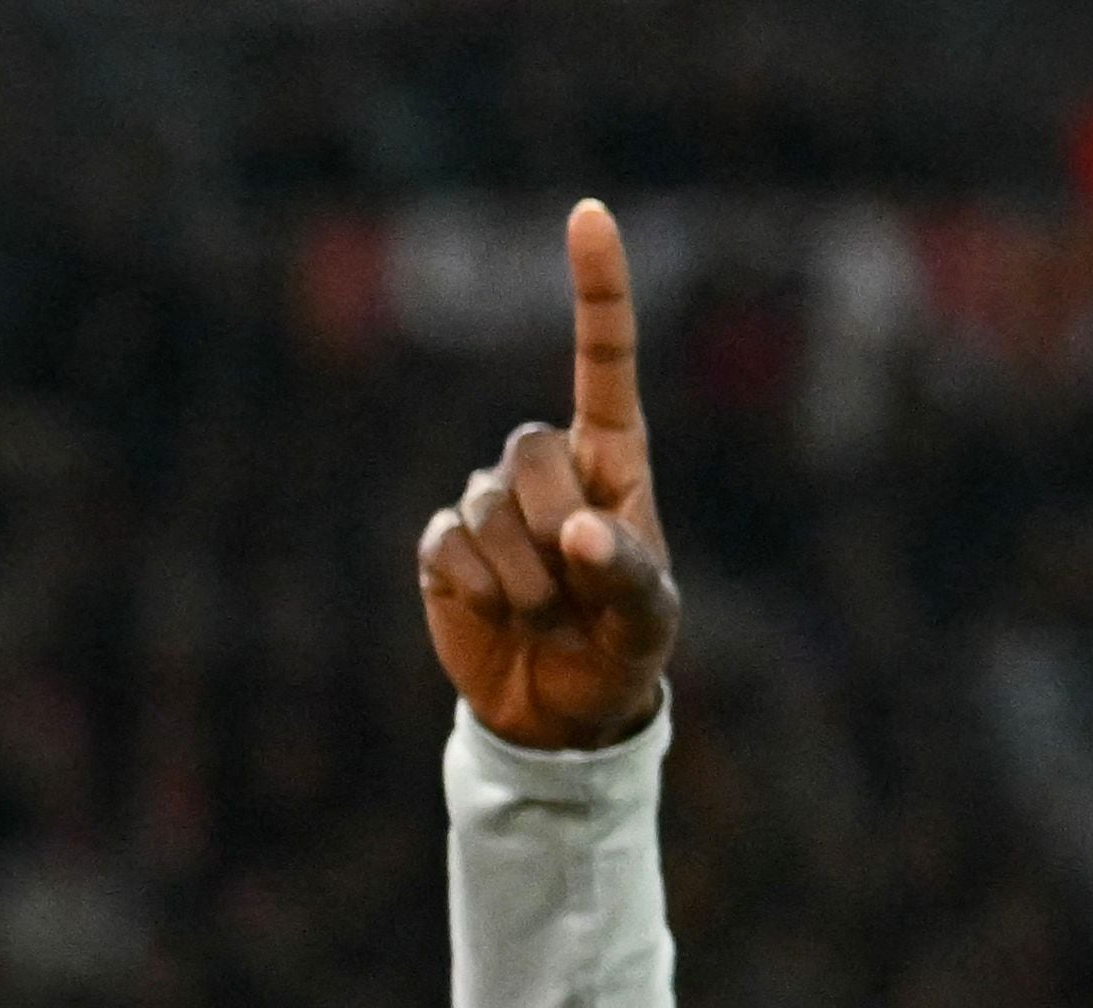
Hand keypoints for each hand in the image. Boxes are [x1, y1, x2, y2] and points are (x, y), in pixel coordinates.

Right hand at [417, 200, 678, 749]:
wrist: (562, 711)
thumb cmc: (622, 652)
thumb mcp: (649, 625)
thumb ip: (628, 576)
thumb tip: (577, 531)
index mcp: (613, 462)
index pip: (604, 363)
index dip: (597, 290)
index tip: (589, 212)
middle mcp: (547, 467)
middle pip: (530, 450)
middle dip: (554, 526)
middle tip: (577, 588)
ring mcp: (487, 500)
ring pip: (488, 508)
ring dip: (524, 578)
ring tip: (547, 616)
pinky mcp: (443, 542)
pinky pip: (449, 546)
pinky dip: (481, 591)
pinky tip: (498, 613)